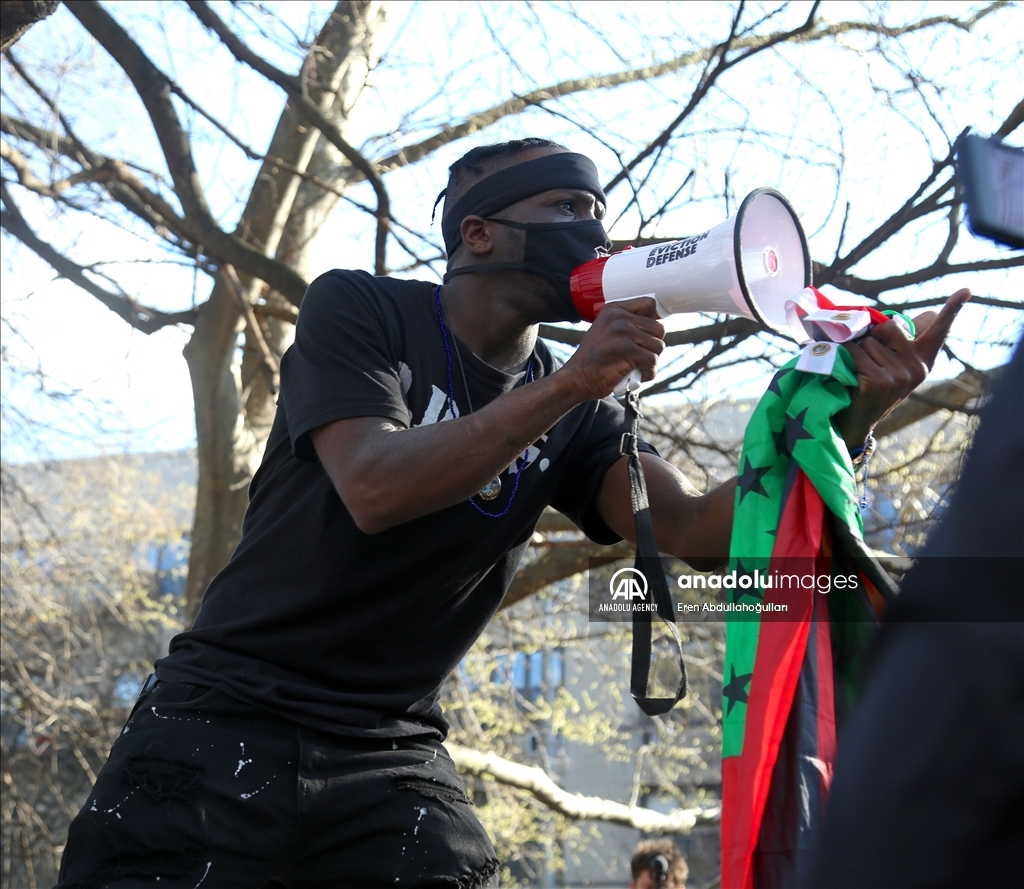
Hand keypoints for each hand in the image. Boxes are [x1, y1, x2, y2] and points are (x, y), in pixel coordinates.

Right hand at [561, 297, 665, 399]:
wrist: (576, 378)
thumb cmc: (594, 360)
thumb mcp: (607, 331)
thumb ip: (628, 324)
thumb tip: (658, 324)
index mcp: (614, 310)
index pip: (649, 305)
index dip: (654, 321)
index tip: (645, 336)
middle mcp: (619, 317)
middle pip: (658, 328)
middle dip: (653, 346)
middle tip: (639, 357)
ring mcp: (622, 332)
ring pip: (658, 346)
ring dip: (651, 361)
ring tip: (636, 366)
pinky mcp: (627, 350)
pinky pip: (652, 361)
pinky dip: (648, 372)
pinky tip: (637, 375)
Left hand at [835, 288, 970, 447]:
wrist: (856, 420)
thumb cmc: (873, 383)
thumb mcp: (895, 362)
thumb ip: (907, 339)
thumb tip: (931, 313)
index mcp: (923, 360)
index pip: (939, 331)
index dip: (953, 309)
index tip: (967, 290)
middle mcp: (917, 368)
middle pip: (889, 327)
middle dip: (872, 336)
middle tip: (868, 359)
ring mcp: (899, 377)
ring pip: (868, 341)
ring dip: (856, 351)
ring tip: (858, 371)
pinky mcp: (878, 382)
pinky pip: (854, 353)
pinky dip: (844, 357)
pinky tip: (849, 374)